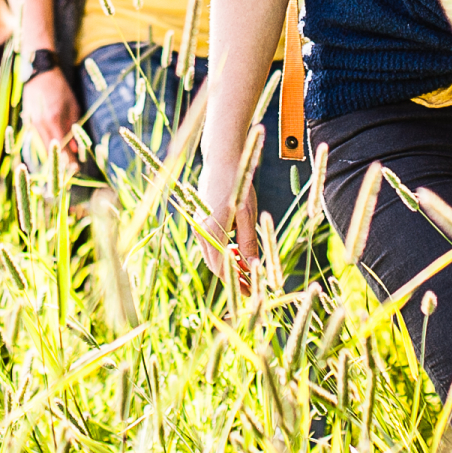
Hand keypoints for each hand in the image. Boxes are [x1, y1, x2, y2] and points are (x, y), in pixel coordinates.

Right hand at [21, 66, 83, 161]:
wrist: (39, 74)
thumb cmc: (60, 88)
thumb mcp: (73, 106)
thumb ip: (74, 127)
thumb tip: (76, 149)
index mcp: (54, 120)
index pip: (62, 147)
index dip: (69, 160)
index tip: (76, 169)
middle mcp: (41, 124)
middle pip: (51, 150)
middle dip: (61, 162)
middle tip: (71, 170)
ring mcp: (32, 123)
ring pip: (44, 146)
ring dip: (54, 155)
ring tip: (65, 162)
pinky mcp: (29, 122)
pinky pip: (39, 138)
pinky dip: (47, 145)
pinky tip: (54, 149)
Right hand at [194, 144, 259, 294]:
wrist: (221, 160)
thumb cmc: (237, 184)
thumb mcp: (247, 214)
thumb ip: (248, 242)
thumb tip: (253, 267)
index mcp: (211, 231)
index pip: (221, 268)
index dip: (237, 282)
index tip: (252, 292)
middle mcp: (200, 231)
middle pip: (215, 264)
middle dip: (233, 277)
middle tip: (251, 287)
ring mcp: (198, 226)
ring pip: (212, 255)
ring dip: (229, 264)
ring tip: (248, 269)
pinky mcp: (200, 220)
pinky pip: (210, 244)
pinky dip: (223, 252)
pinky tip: (237, 250)